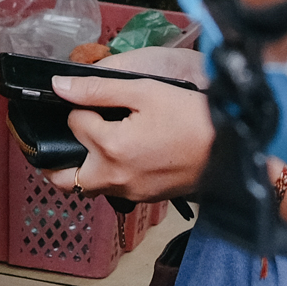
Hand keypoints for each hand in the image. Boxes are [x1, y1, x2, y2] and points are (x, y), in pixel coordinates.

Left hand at [51, 59, 212, 202]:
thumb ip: (97, 89)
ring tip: (94, 142)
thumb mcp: (145, 92)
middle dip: (55, 157)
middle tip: (66, 136)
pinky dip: (107, 175)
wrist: (231, 149)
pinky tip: (124, 154)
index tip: (98, 101)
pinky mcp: (144, 198)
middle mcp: (114, 177)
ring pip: (87, 187)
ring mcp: (129, 192)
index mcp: (110, 147)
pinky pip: (113, 191)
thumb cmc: (192, 117)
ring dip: (82, 167)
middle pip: (62, 177)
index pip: (74, 123)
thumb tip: (58, 86)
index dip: (82, 107)